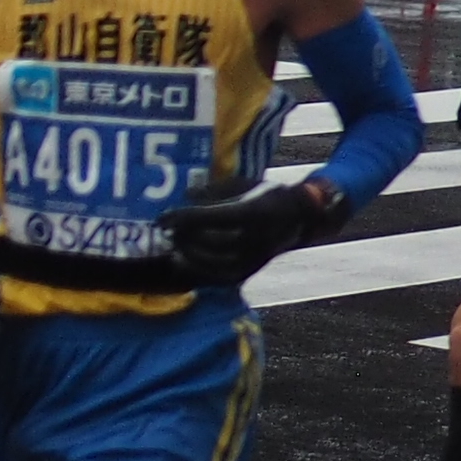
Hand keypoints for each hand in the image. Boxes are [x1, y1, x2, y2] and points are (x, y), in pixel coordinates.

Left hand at [161, 177, 348, 275]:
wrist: (299, 217)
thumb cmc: (265, 195)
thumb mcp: (242, 184)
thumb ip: (214, 190)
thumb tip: (186, 195)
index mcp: (253, 212)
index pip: (210, 217)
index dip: (183, 218)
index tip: (162, 218)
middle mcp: (256, 237)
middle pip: (210, 240)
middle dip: (184, 236)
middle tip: (166, 230)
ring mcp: (255, 258)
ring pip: (214, 261)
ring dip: (188, 254)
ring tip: (172, 244)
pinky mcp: (252, 270)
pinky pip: (221, 276)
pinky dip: (198, 271)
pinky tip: (182, 262)